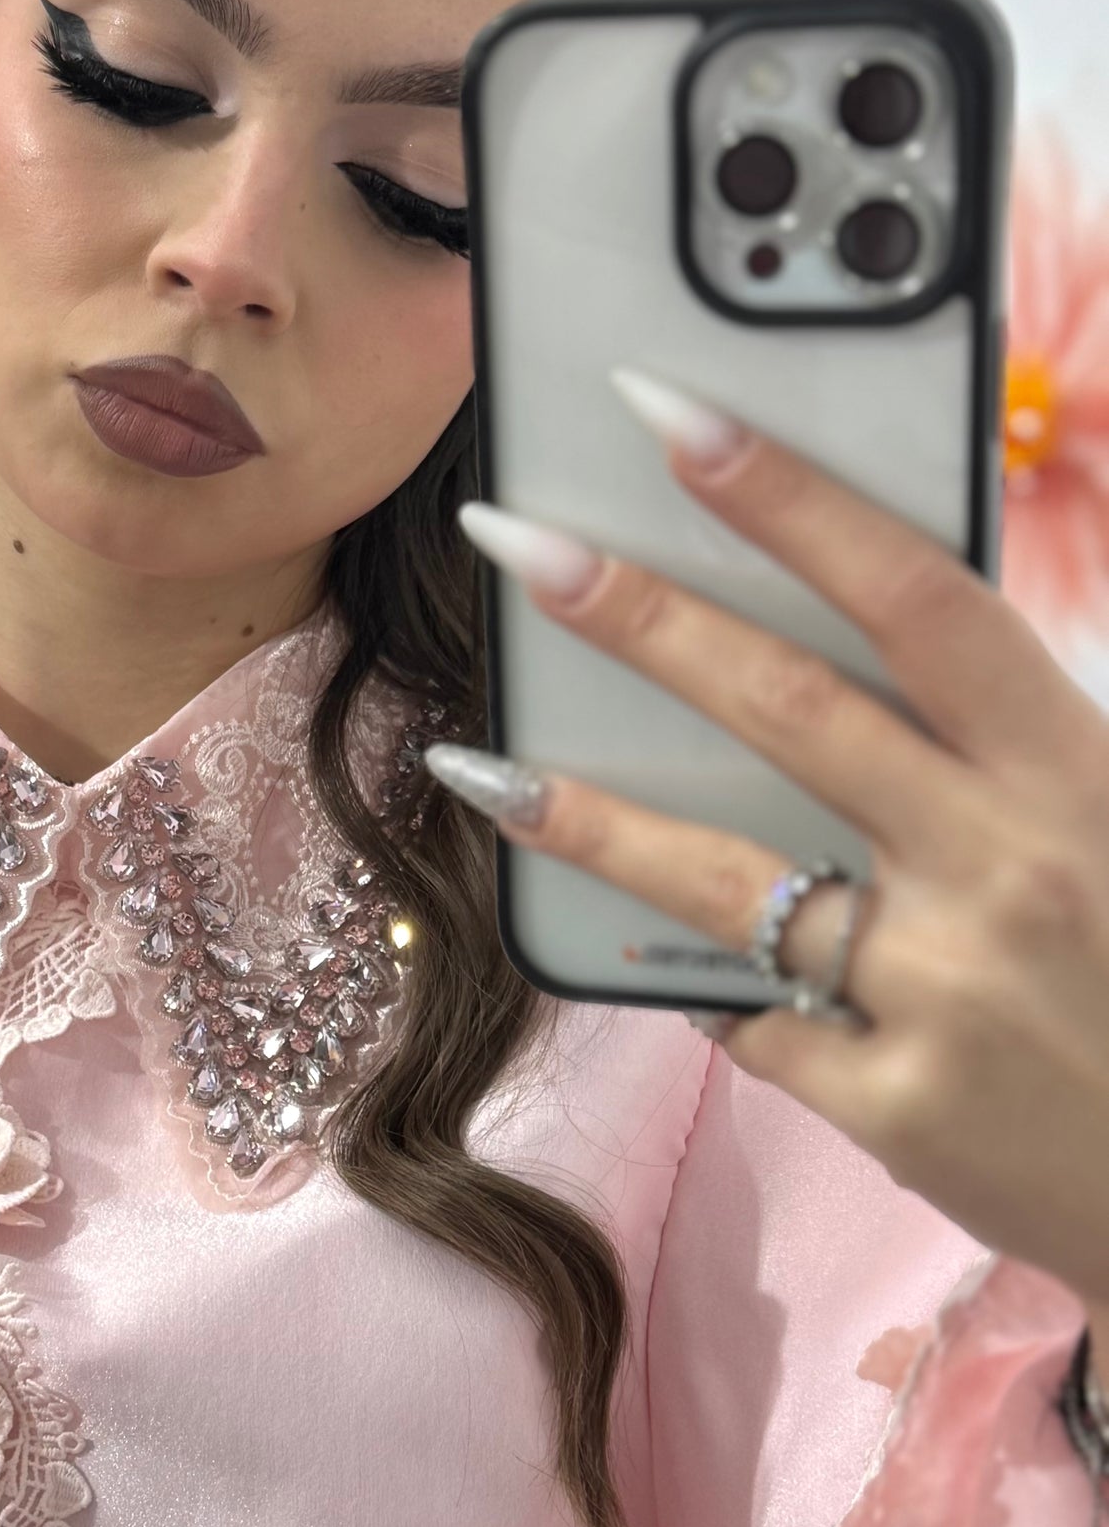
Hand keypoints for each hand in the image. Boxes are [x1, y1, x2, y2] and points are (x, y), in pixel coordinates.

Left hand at [426, 371, 1108, 1328]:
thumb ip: (1005, 739)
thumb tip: (864, 634)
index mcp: (1076, 772)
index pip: (920, 601)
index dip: (795, 501)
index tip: (676, 418)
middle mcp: (1008, 867)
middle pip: (792, 711)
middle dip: (641, 615)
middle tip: (515, 541)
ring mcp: (946, 994)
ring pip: (724, 881)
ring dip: (585, 816)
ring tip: (476, 766)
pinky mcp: (899, 1108)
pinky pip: (755, 1023)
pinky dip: (707, 985)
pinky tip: (651, 955)